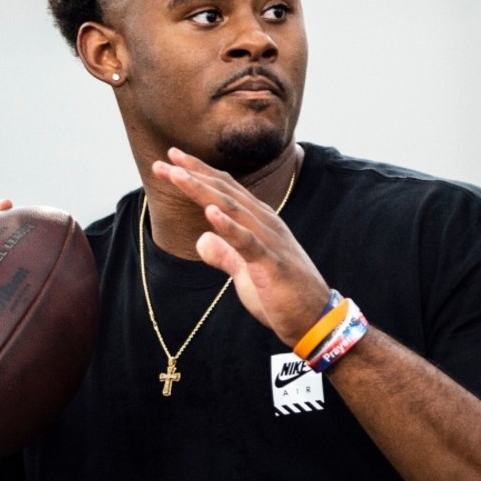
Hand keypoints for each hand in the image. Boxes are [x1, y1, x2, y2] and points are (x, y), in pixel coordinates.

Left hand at [151, 148, 328, 347]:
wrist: (315, 320)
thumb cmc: (282, 296)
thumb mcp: (245, 271)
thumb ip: (225, 254)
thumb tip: (201, 240)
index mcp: (259, 223)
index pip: (225, 190)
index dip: (199, 174)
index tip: (171, 161)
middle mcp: (265, 224)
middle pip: (225, 192)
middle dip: (193, 174)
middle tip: (164, 160)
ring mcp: (270, 242)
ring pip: (232, 209)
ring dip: (203, 191)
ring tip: (178, 175)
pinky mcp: (272, 264)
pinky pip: (248, 242)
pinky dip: (228, 226)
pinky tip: (210, 212)